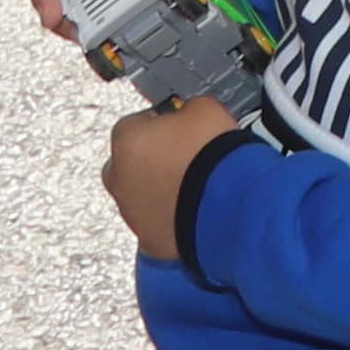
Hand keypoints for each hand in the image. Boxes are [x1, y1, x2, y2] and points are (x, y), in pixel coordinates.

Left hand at [104, 98, 241, 257]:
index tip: (178, 128)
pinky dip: (170, 218)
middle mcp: (120, 178)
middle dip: (150, 160)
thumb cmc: (214, 156)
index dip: (159, 124)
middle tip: (182, 157)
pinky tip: (196, 209)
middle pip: (129, 162)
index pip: (135, 123)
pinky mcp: (149, 241)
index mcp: (127, 139)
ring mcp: (131, 213)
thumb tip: (187, 115)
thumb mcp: (206, 107)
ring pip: (140, 196)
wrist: (229, 205)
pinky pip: (156, 224)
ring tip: (195, 186)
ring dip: (160, 190)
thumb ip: (186, 109)